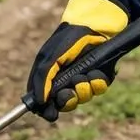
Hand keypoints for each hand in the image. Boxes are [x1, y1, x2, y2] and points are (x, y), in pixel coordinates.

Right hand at [26, 0, 127, 120]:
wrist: (94, 25)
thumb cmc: (68, 40)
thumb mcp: (50, 58)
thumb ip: (41, 79)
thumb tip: (38, 102)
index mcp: (51, 77)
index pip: (47, 101)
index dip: (48, 110)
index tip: (51, 114)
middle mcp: (67, 80)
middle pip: (67, 104)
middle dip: (68, 100)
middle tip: (69, 93)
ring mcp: (84, 78)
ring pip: (84, 97)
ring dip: (83, 89)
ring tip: (84, 76)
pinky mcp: (101, 75)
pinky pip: (99, 88)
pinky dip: (97, 82)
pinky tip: (96, 72)